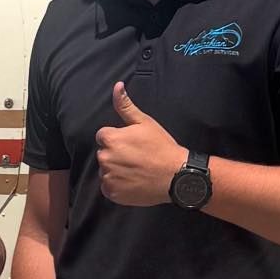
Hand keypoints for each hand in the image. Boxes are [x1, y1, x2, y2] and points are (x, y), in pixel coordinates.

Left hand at [95, 82, 183, 205]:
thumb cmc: (161, 146)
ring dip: (116, 170)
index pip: (103, 136)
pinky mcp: (112, 193)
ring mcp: (108, 177)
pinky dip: (117, 186)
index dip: (118, 139)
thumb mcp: (144, 122)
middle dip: (115, 154)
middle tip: (136, 158)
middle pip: (104, 153)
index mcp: (110, 139)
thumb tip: (117, 86)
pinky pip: (108, 187)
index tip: (133, 144)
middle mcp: (105, 158)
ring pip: (106, 170)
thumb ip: (125, 105)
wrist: (175, 175)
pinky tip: (133, 182)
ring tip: (136, 170)